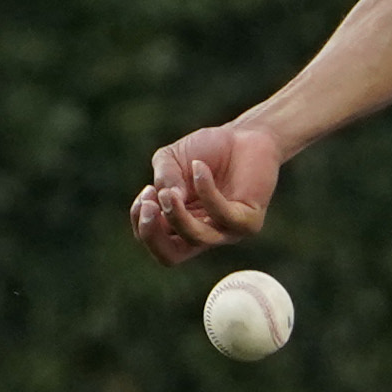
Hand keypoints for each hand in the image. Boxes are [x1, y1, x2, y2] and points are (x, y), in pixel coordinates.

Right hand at [130, 122, 281, 265]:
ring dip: (177, 215)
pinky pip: (224, 215)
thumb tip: (167, 198)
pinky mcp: (249, 220)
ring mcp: (227, 230)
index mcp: (181, 225)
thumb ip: (163, 178)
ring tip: (170, 191)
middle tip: (149, 204)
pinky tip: (199, 167)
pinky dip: (206, 191)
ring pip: (196, 238)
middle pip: (170, 256)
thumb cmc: (206, 151)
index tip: (146, 194)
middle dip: (152, 234)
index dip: (142, 224)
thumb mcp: (170, 159)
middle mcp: (203, 233)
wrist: (245, 135)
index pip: (156, 242)